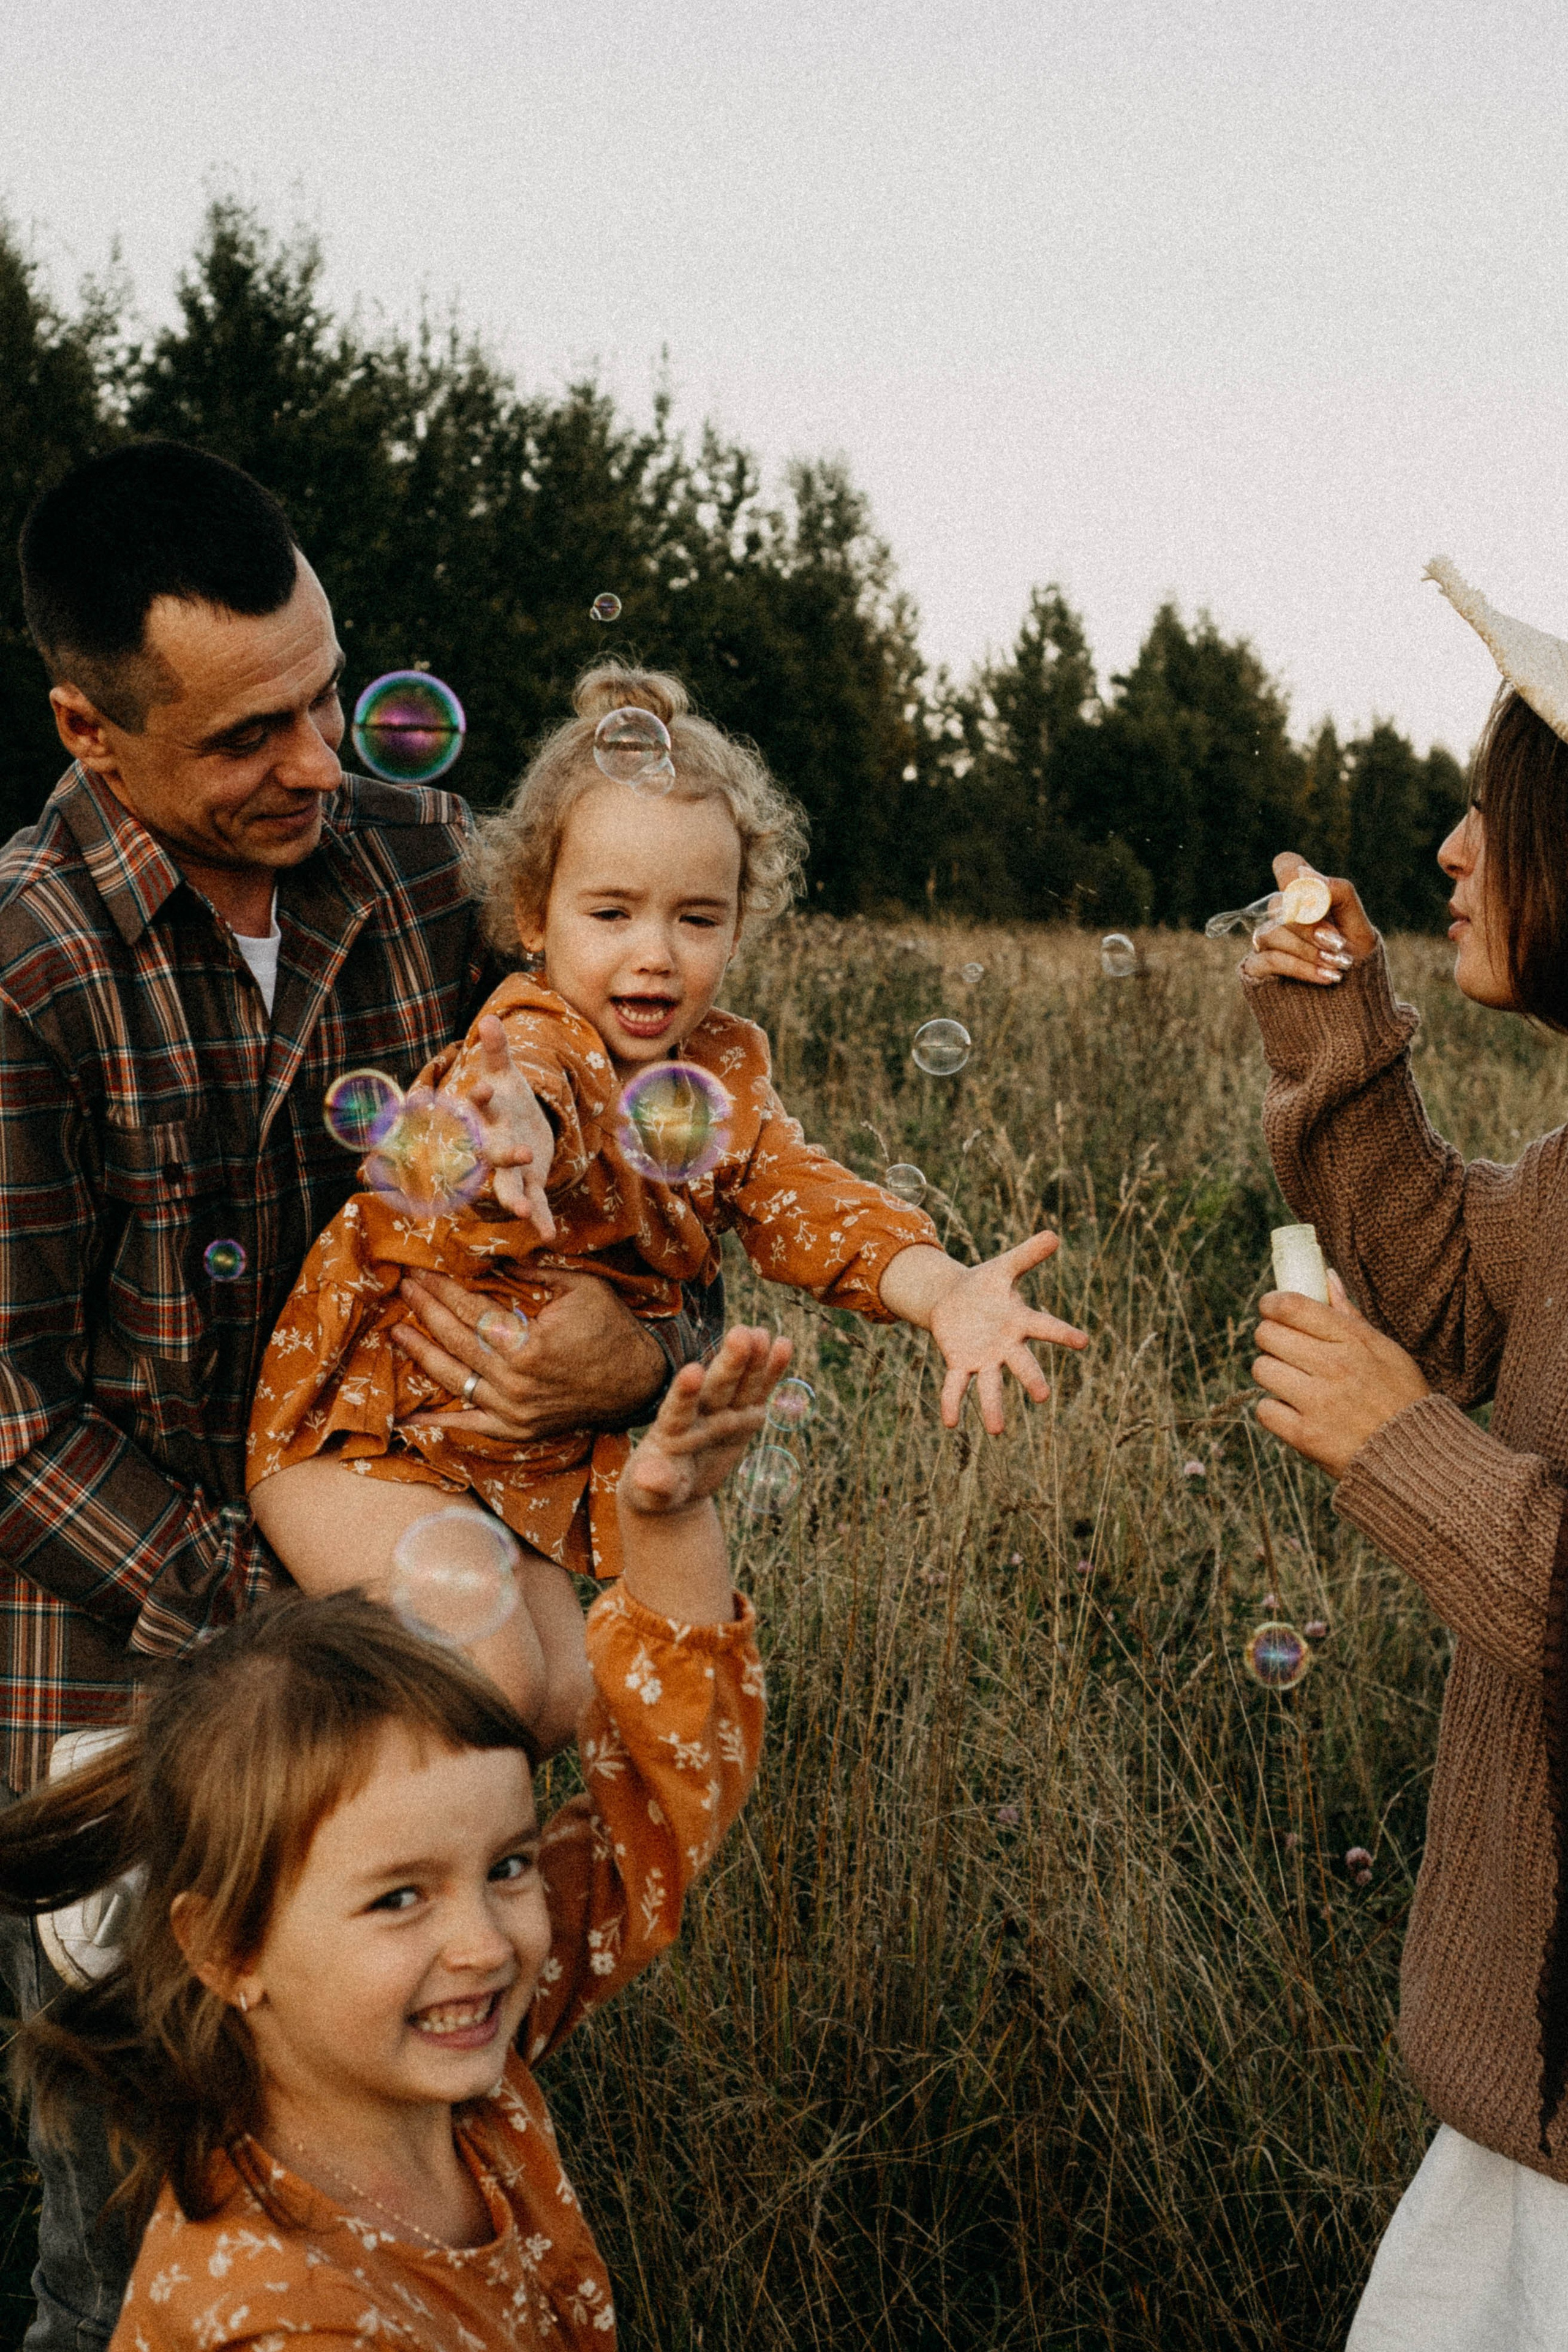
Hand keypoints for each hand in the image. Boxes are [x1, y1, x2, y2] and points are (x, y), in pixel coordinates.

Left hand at [393, 1268, 665, 1440]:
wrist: (636, 1383)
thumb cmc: (610, 1328)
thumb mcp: (581, 1287)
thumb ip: (535, 1270)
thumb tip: (494, 1253)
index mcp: (529, 1344)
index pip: (471, 1312)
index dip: (442, 1291)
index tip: (421, 1273)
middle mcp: (515, 1381)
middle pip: (455, 1341)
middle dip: (425, 1312)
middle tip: (404, 1289)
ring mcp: (513, 1410)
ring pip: (452, 1379)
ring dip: (420, 1354)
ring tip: (396, 1332)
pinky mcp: (516, 1430)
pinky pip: (468, 1425)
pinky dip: (438, 1423)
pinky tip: (409, 1417)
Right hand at [458, 1014, 555, 1238]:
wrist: (512, 1130)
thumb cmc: (506, 1100)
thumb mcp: (506, 1075)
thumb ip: (497, 1051)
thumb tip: (489, 1019)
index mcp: (488, 1117)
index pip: (479, 1107)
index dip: (478, 1099)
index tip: (479, 1089)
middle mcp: (493, 1145)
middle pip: (493, 1152)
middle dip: (505, 1154)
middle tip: (521, 1153)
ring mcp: (509, 1170)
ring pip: (507, 1186)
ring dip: (514, 1198)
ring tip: (521, 1210)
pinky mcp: (528, 1185)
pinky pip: (534, 1204)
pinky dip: (540, 1220)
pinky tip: (548, 1236)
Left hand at [621, 1326, 793, 1515]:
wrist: (672, 1486)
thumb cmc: (654, 1490)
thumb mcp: (652, 1493)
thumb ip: (654, 1484)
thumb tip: (651, 1479)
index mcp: (671, 1430)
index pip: (678, 1408)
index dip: (685, 1391)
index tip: (693, 1371)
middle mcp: (699, 1414)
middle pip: (716, 1387)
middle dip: (729, 1362)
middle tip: (741, 1334)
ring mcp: (723, 1413)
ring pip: (740, 1384)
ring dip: (752, 1360)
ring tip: (762, 1334)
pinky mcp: (744, 1417)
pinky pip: (760, 1392)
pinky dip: (771, 1371)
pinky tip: (783, 1344)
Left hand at [927, 1230, 1088, 1434]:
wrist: (954, 1300)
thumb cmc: (985, 1284)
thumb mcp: (1004, 1267)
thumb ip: (1027, 1255)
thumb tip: (1054, 1234)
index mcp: (1019, 1320)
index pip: (1045, 1327)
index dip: (1063, 1334)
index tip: (1083, 1341)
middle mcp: (1005, 1345)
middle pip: (1021, 1363)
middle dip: (1031, 1378)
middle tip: (1042, 1396)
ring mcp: (984, 1358)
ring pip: (990, 1385)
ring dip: (993, 1407)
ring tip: (996, 1431)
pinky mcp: (960, 1364)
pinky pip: (956, 1386)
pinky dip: (953, 1402)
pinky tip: (951, 1423)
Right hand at [1240, 852, 1379, 988]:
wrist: (1353, 1009)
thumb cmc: (1357, 965)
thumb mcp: (1359, 927)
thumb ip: (1338, 894)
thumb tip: (1305, 874)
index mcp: (1307, 900)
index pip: (1286, 866)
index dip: (1292, 875)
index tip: (1316, 900)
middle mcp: (1283, 917)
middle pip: (1278, 904)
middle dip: (1310, 925)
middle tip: (1338, 943)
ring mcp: (1268, 943)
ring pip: (1272, 932)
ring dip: (1308, 949)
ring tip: (1338, 965)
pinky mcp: (1257, 969)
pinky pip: (1269, 959)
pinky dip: (1300, 967)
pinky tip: (1326, 977)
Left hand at [1251, 1270, 1429, 1475]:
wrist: (1414, 1459)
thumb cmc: (1400, 1398)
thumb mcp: (1386, 1350)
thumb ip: (1350, 1315)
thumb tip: (1326, 1276)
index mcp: (1354, 1341)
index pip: (1292, 1306)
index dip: (1272, 1304)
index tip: (1271, 1309)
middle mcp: (1334, 1367)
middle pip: (1268, 1335)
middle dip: (1270, 1339)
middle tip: (1284, 1350)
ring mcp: (1318, 1402)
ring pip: (1261, 1369)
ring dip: (1271, 1374)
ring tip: (1292, 1382)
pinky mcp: (1305, 1436)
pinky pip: (1264, 1409)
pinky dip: (1274, 1411)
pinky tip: (1294, 1412)